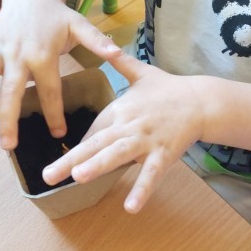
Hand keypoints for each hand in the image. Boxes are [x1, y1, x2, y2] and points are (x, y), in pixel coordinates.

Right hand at [0, 0, 120, 148]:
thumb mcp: (80, 25)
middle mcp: (18, 54)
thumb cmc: (57, 14)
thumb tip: (117, 54)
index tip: (58, 134)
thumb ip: (98, 41)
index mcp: (44, 55)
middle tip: (8, 145)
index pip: (50, 91)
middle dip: (8, 118)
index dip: (54, 113)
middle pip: (12, 89)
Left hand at [41, 53, 205, 213]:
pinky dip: (142, 189)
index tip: (63, 162)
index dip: (79, 147)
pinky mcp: (164, 153)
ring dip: (98, 166)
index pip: (94, 130)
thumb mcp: (141, 72)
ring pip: (118, 155)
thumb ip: (120, 62)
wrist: (201, 100)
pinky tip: (131, 207)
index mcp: (120, 108)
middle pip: (96, 144)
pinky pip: (151, 174)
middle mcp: (128, 125)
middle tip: (49, 175)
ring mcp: (146, 140)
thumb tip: (105, 43)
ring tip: (78, 177)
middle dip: (71, 160)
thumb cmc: (169, 89)